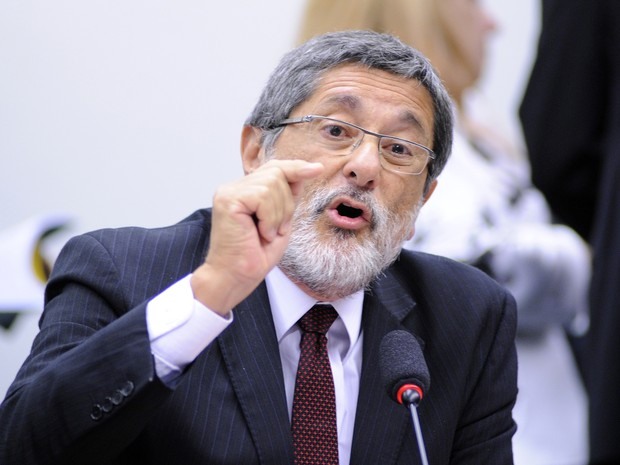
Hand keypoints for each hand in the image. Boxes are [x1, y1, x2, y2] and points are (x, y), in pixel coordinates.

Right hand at [191, 159, 323, 313]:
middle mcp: (234, 187)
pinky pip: (262, 196)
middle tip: (278, 230)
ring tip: (267, 233)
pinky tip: (261, 233)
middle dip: (286, 203)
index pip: (274, 168)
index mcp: (245, 191)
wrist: (237, 278)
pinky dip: (269, 218)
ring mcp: (229, 192)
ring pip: (272, 184)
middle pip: (276, 173)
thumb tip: (304, 170)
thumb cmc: (256, 256)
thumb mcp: (280, 220)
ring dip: (278, 214)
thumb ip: (287, 196)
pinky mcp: (228, 200)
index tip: (317, 169)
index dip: (296, 167)